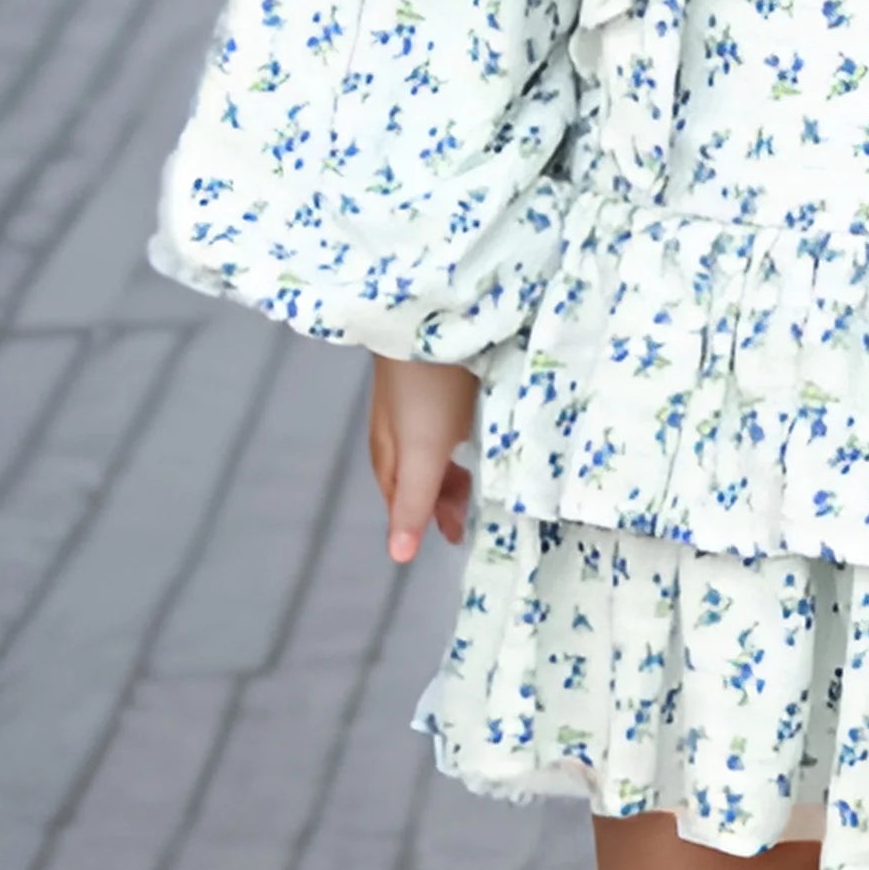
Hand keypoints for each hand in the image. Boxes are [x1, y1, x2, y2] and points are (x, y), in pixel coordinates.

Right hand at [370, 356, 478, 562]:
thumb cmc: (425, 386)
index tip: (456, 535)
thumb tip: (397, 556)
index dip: (425, 519)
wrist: (429, 312)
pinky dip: (460, 438)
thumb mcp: (422, 452)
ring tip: (479, 482)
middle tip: (473, 516)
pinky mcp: (436, 377)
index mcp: (389, 451)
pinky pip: (446, 420)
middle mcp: (397, 428)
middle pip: (417, 474)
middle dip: (441, 497)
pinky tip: (477, 432)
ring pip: (432, 447)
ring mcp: (415, 401)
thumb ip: (414, 502)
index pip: (401, 498)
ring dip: (453, 470)